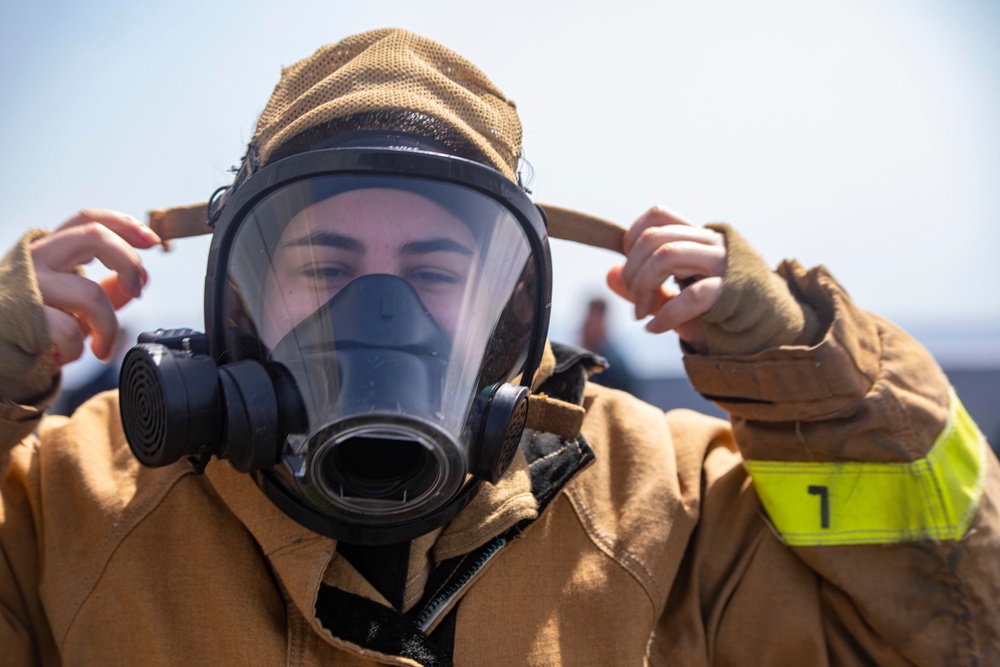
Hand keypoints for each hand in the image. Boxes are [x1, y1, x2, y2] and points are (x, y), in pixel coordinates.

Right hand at [29, 209, 160, 365]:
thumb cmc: (32, 327)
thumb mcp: (73, 305)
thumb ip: (106, 290)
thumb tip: (142, 276)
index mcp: (49, 252)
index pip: (87, 219)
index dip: (124, 224)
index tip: (153, 240)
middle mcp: (35, 260)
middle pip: (93, 235)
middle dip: (128, 261)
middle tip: (137, 290)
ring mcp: (26, 286)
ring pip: (90, 292)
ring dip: (107, 326)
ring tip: (102, 346)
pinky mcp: (19, 317)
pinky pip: (68, 331)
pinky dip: (76, 350)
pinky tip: (66, 355)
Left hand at [606, 206, 725, 350]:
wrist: (767, 329)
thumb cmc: (719, 309)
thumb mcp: (675, 296)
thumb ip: (644, 286)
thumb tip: (608, 274)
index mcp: (699, 237)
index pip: (658, 214)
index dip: (633, 236)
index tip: (628, 265)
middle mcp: (712, 243)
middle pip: (655, 237)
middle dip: (632, 270)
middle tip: (634, 300)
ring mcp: (724, 264)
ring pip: (668, 255)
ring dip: (643, 287)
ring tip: (640, 313)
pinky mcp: (734, 291)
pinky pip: (692, 296)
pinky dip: (666, 314)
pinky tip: (655, 328)